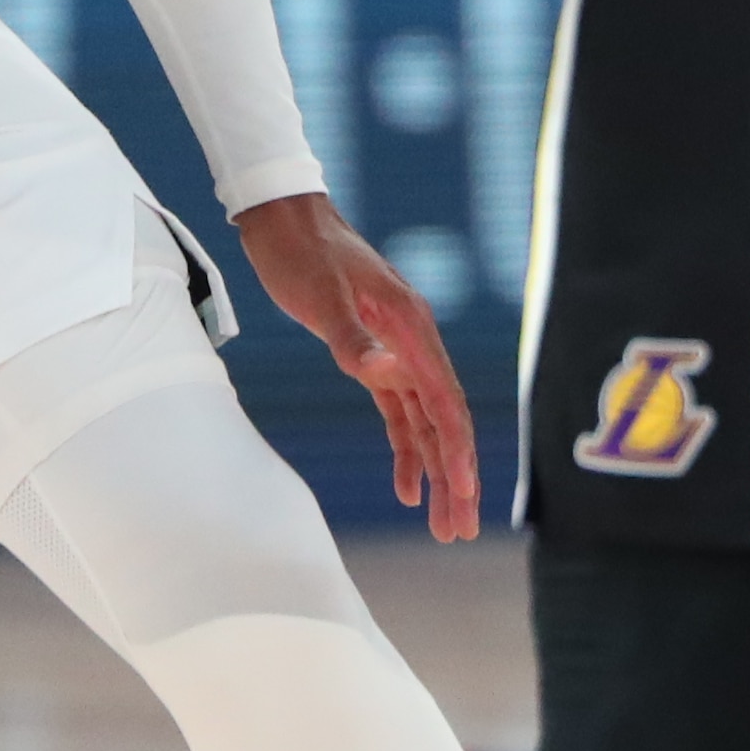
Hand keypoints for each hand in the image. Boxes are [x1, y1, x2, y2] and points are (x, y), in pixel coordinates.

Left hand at [233, 192, 479, 541]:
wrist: (286, 217)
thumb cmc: (302, 253)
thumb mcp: (321, 298)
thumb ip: (355, 340)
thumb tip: (390, 374)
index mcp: (411, 328)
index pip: (444, 402)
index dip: (456, 452)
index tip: (463, 496)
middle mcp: (414, 342)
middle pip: (444, 421)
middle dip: (456, 478)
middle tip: (461, 532)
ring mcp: (397, 350)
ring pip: (426, 423)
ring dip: (435, 473)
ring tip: (445, 526)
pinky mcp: (375, 356)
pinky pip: (401, 413)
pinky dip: (406, 450)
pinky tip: (405, 487)